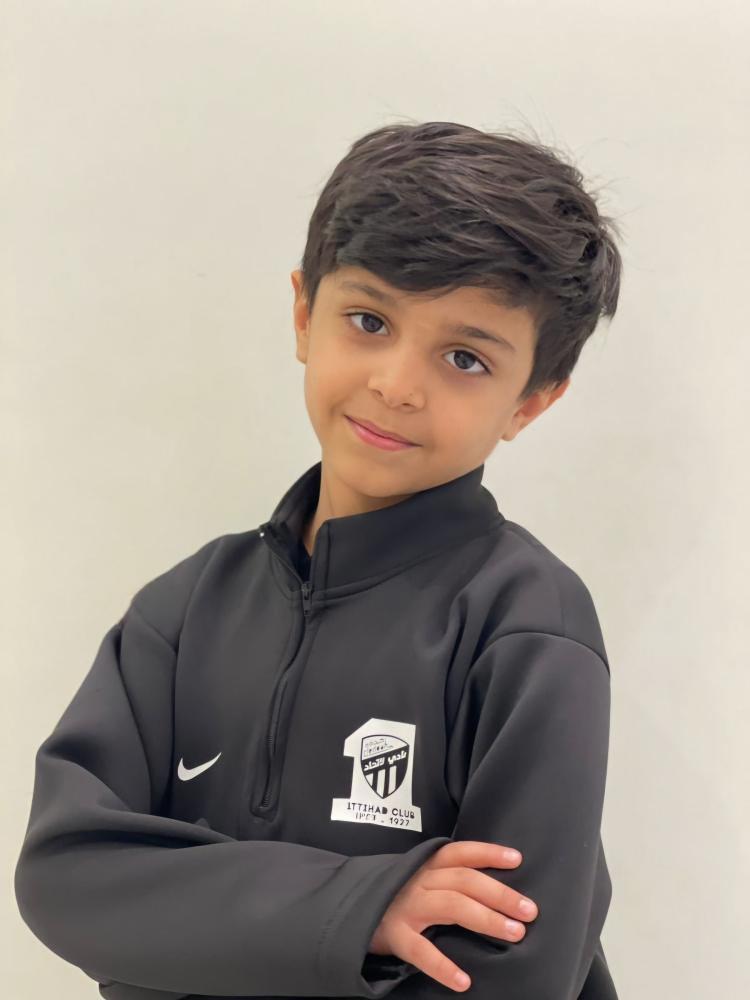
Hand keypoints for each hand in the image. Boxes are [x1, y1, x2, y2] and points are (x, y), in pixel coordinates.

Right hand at [368, 840, 537, 991]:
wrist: (350, 911)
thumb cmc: (397, 897)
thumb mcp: (420, 880)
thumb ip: (450, 881)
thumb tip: (497, 892)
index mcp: (427, 866)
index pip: (461, 852)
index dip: (489, 853)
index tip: (517, 859)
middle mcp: (419, 880)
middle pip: (465, 881)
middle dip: (500, 894)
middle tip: (529, 911)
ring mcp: (407, 906)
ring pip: (451, 906)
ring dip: (485, 919)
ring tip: (514, 934)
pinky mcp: (394, 934)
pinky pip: (420, 950)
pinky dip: (442, 966)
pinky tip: (463, 981)